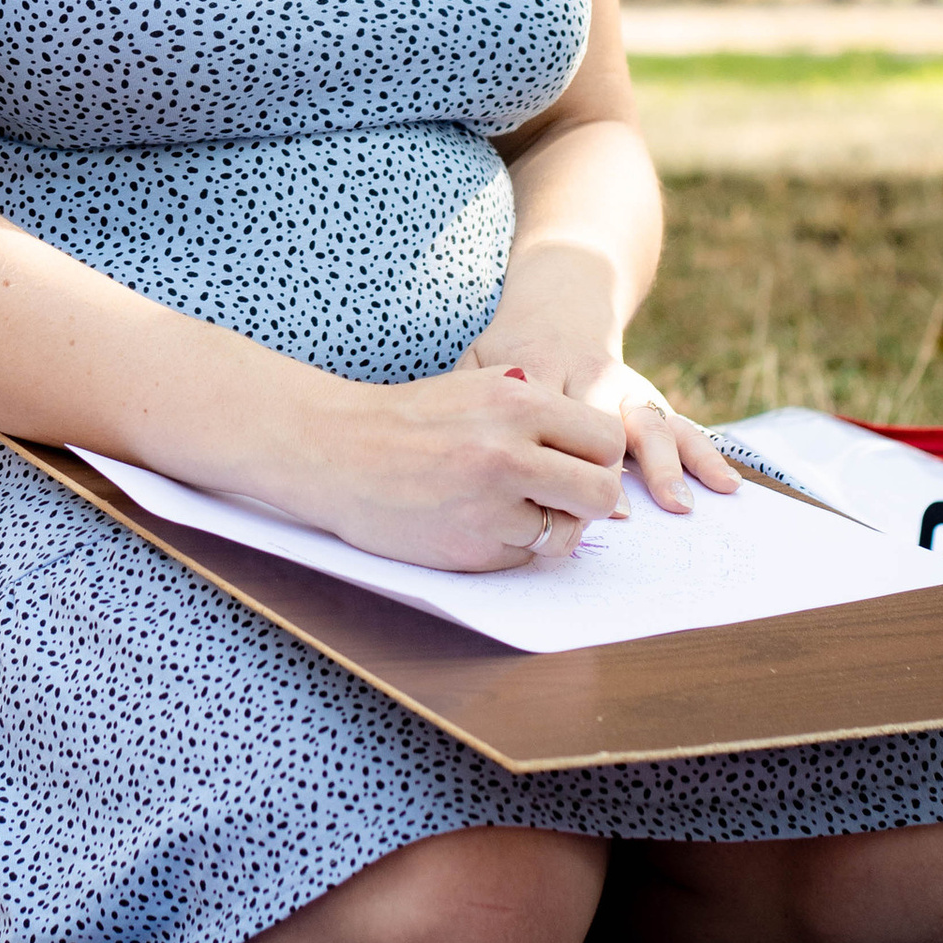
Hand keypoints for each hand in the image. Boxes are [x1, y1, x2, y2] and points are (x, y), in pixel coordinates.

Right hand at [276, 365, 635, 574]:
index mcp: (518, 402)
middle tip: (564, 494)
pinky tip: (477, 521)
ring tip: (513, 506)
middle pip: (602, 492)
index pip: (607, 439)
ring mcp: (490, 506)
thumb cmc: (412, 418)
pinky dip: (509, 544)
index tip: (578, 459)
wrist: (336, 451)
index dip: (599, 454)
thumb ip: (539, 407)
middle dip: (590, 498)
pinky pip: (523, 556)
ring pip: (567, 532)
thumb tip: (600, 445)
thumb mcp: (479, 386)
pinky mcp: (471, 548)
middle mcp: (509, 453)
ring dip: (549, 525)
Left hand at [456, 319, 738, 521]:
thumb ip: (471, 396)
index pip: (548, 408)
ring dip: (667, 465)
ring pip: (651, 421)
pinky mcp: (649, 397)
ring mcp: (627, 386)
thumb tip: (461, 448)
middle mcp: (591, 374)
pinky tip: (726, 484)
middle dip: (613, 462)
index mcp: (540, 363)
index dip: (553, 447)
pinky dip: (705, 454)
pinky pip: (682, 425)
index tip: (555, 487)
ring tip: (679, 505)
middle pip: (605, 416)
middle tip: (619, 508)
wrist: (561, 301)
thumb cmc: (508, 349)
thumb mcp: (481, 360)